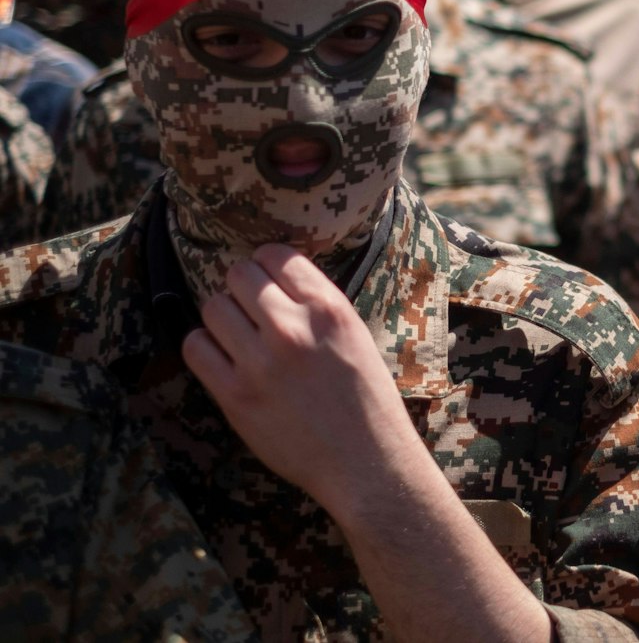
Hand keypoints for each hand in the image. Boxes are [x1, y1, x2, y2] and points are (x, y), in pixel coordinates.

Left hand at [183, 244, 425, 520]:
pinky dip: (204, 346)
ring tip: (237, 334)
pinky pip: (196, 347)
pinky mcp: (234, 394)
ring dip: (222, 315)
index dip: (267, 264)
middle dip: (242, 287)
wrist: (363, 459)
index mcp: (328, 309)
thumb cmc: (365, 399)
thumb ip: (316, 305)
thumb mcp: (354, 335)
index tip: (267, 279)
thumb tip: (275, 282)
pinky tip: (222, 356)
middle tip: (250, 308)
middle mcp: (292, 328)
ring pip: (213, 307)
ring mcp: (259, 362)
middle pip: (239, 275)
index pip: (277, 256)